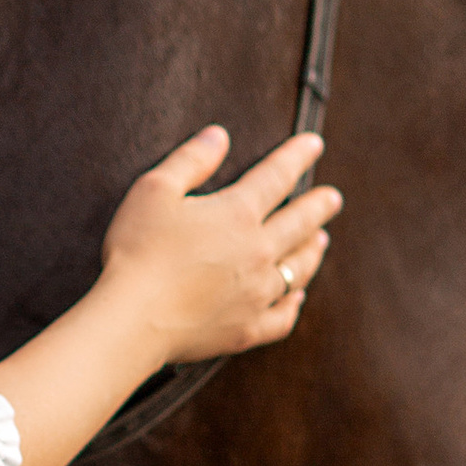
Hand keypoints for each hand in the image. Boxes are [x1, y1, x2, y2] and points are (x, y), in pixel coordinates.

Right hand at [96, 128, 339, 358]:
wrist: (132, 318)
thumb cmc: (137, 250)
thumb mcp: (154, 190)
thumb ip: (190, 160)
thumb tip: (218, 136)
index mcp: (237, 214)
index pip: (276, 177)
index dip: (296, 157)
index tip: (313, 144)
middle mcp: (257, 252)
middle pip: (298, 224)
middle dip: (318, 207)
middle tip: (333, 198)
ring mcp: (256, 294)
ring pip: (298, 269)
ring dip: (312, 251)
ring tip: (321, 240)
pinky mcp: (246, 329)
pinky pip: (282, 317)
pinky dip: (293, 304)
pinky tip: (297, 296)